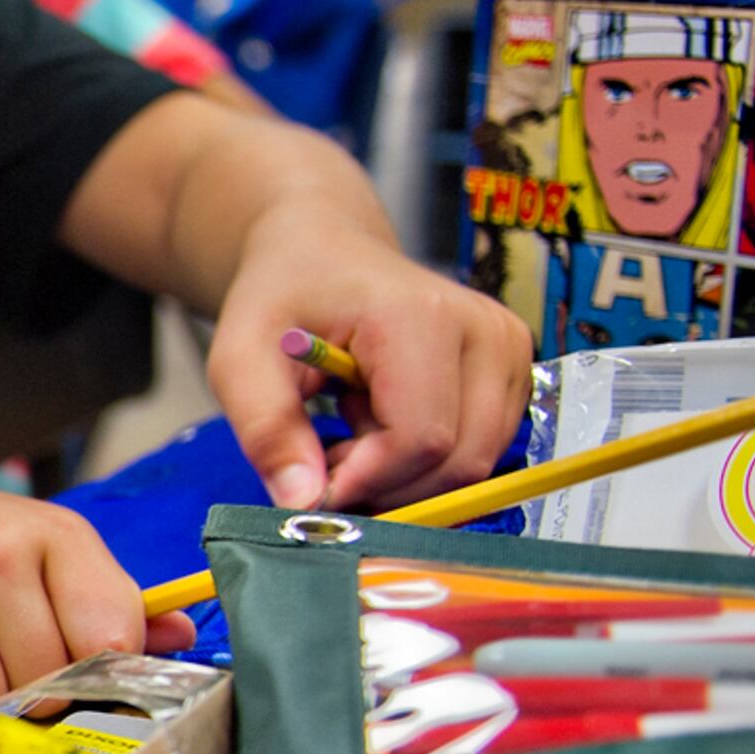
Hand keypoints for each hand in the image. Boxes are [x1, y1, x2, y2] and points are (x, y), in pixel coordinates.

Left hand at [208, 201, 532, 512]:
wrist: (321, 250)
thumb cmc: (282, 296)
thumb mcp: (239, 358)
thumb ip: (267, 430)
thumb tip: (302, 503)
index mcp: (422, 316)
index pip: (419, 439)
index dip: (366, 480)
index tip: (314, 484)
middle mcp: (485, 330)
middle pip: (457, 460)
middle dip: (385, 484)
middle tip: (326, 455)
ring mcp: (509, 350)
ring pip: (472, 464)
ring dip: (403, 474)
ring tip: (351, 428)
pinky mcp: (514, 371)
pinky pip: (478, 450)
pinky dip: (425, 460)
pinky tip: (382, 423)